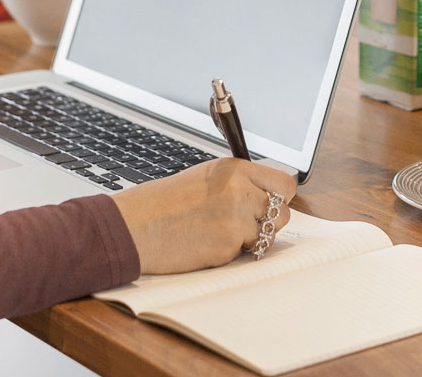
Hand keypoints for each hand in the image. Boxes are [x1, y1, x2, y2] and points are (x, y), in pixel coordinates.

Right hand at [112, 159, 297, 274]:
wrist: (136, 225)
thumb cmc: (165, 202)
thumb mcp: (207, 177)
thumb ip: (240, 182)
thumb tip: (269, 195)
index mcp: (235, 170)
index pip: (284, 183)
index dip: (280, 197)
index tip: (272, 203)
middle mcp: (240, 191)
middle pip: (284, 212)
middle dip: (268, 221)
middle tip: (245, 223)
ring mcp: (235, 220)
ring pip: (269, 235)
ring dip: (252, 238)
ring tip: (223, 232)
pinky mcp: (227, 246)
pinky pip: (245, 252)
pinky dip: (233, 251)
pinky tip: (209, 242)